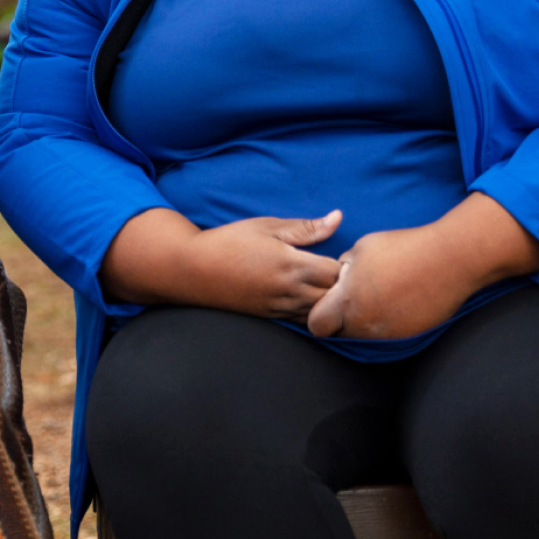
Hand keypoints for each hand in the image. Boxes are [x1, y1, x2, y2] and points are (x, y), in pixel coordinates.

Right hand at [101, 207, 343, 317]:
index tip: (342, 254)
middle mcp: (289, 291)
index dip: (345, 264)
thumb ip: (306, 228)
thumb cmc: (230, 241)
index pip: (337, 273)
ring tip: (327, 285)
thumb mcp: (267, 226)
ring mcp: (281, 308)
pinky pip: (303, 321)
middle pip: (335, 298)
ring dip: (330, 302)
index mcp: (292, 265)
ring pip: (321, 314)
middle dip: (343, 286)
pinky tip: (310, 297)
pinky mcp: (272, 317)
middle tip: (341, 272)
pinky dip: (313, 312)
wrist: (193, 270)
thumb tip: (338, 218)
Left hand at [306, 193, 538, 339]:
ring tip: (377, 295)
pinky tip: (395, 301)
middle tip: (351, 298)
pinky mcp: (407, 335)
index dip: (317, 314)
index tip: (324, 301)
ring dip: (362, 320)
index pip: (317, 324)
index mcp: (348, 300)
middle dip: (338, 319)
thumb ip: (343, 268)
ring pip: (362, 335)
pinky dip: (385, 321)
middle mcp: (364, 323)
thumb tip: (338, 276)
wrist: (449, 260)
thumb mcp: (361, 249)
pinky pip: (385, 334)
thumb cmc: (402, 248)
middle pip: (338, 332)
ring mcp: (387, 332)